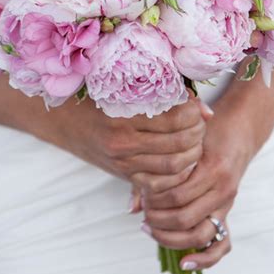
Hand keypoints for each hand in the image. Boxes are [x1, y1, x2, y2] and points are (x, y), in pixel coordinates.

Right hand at [31, 90, 212, 194]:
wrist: (67, 123)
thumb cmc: (100, 98)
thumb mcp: (129, 89)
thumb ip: (167, 95)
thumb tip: (207, 111)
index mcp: (125, 114)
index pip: (176, 117)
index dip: (193, 112)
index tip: (195, 107)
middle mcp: (123, 141)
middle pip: (179, 143)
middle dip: (198, 133)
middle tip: (201, 124)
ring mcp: (124, 162)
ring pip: (174, 165)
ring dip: (193, 153)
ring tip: (195, 141)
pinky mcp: (125, 176)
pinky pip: (160, 183)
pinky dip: (178, 174)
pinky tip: (182, 160)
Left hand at [140, 99, 257, 270]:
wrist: (240, 131)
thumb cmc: (207, 133)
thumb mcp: (185, 142)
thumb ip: (158, 168)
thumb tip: (131, 207)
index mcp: (212, 169)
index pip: (177, 195)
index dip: (155, 201)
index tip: (142, 197)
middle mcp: (222, 190)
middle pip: (185, 218)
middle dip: (159, 220)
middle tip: (144, 215)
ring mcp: (226, 204)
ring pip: (199, 235)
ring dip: (171, 239)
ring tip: (151, 230)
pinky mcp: (226, 213)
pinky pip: (221, 245)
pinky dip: (204, 259)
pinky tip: (184, 263)